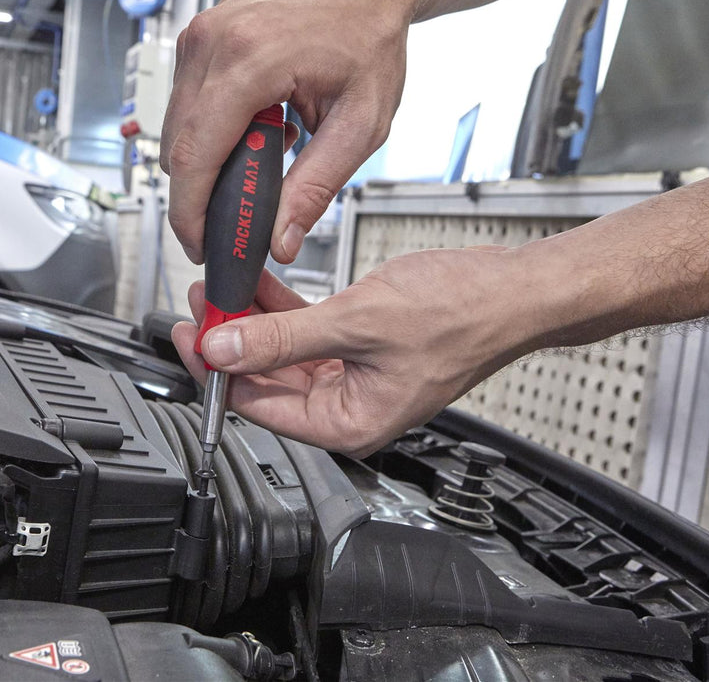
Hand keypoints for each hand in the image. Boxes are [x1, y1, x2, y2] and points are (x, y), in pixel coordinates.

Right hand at [161, 0, 425, 264]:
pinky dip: (210, 130)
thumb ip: (316, 187)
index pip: (194, 158)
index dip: (190, 215)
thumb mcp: (359, 124)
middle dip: (199, 196)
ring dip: (208, 160)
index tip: (201, 245)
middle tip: (237, 217)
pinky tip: (255, 127)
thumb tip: (281, 239)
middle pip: (177, 149)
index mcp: (247, 60)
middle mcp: (212, 43)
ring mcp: (200, 37)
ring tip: (262, 157)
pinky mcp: (198, 38)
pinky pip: (185, 104)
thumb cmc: (368, 37)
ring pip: (175, 129)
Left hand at [171, 248, 537, 457]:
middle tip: (203, 302)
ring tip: (223, 286)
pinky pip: (308, 336)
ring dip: (252, 322)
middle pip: (265, 380)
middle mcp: (346, 409)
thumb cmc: (462, 314)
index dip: (217, 367)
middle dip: (230, 340)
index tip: (193, 332)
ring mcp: (353, 380)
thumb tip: (223, 348)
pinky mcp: (361, 351)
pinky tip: (259, 286)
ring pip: (283, 355)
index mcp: (346, 423)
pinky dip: (283, 313)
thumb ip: (282, 339)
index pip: (256, 404)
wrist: (515, 291)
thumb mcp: (356, 323)